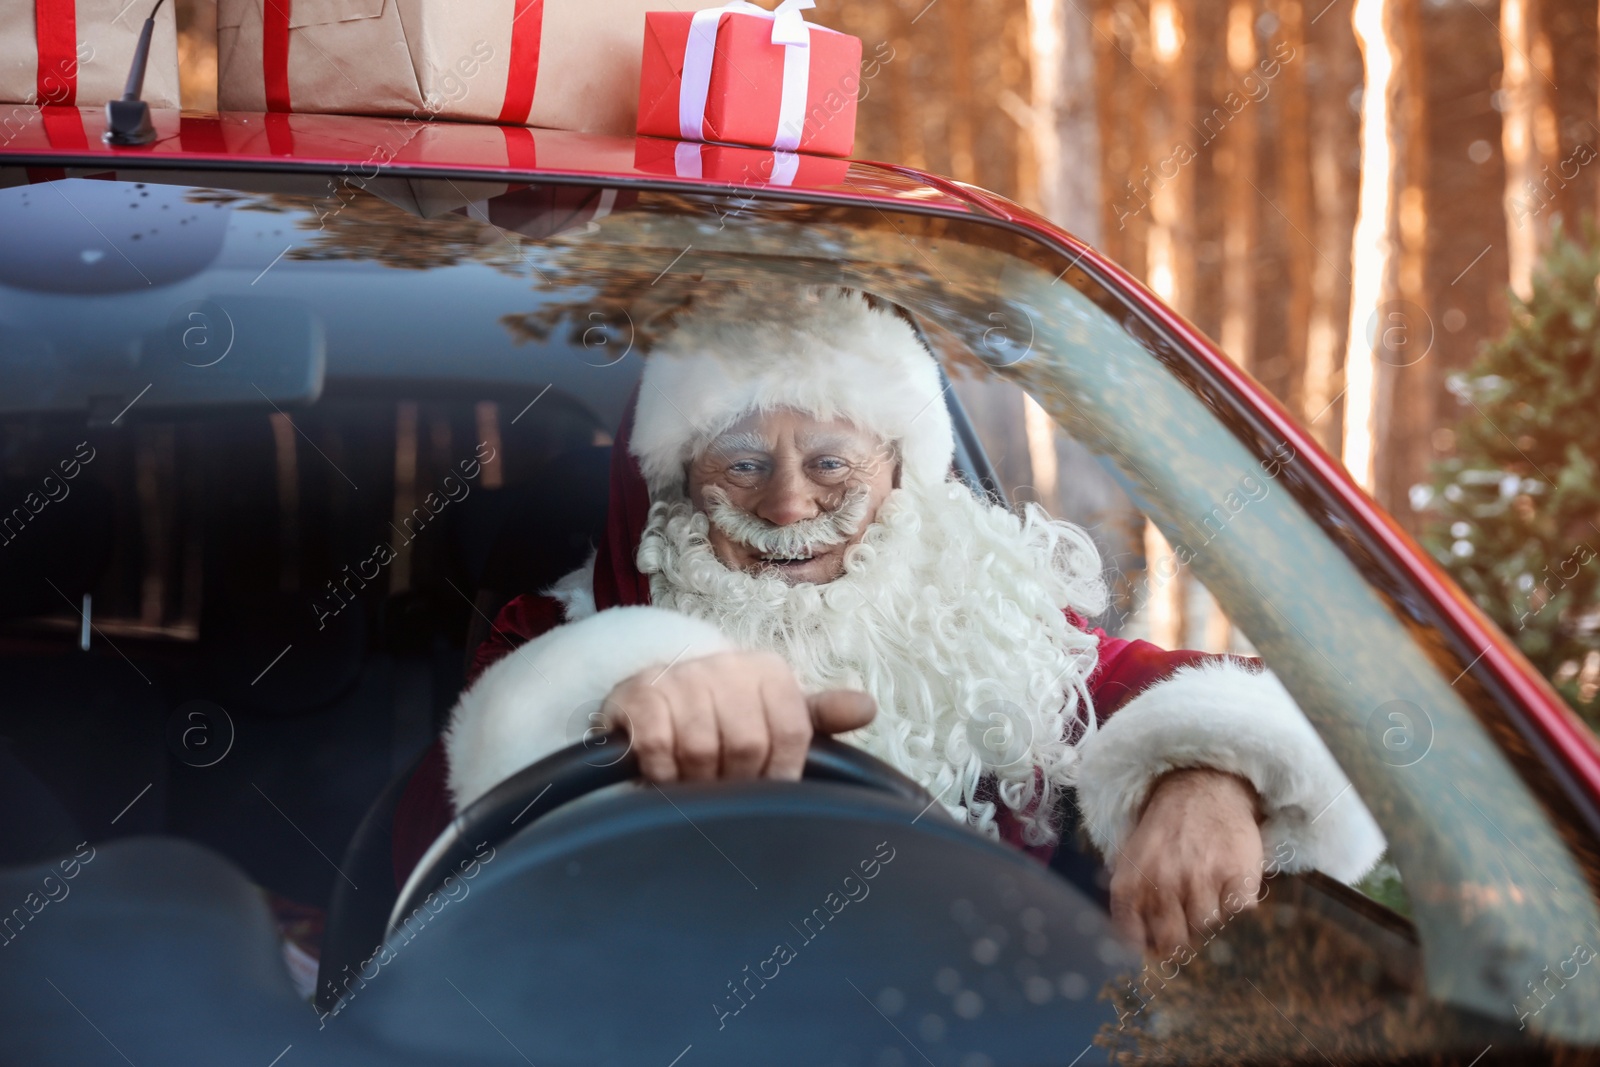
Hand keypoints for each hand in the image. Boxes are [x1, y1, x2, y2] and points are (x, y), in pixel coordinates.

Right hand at [603, 650, 875, 781]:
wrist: (652, 697)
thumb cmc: (723, 715)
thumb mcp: (773, 713)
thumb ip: (818, 717)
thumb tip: (867, 709)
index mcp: (767, 670)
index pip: (792, 732)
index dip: (781, 773)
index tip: (765, 786)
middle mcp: (726, 665)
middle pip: (748, 745)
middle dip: (735, 780)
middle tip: (723, 789)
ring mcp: (680, 677)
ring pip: (702, 749)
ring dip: (696, 781)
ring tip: (692, 783)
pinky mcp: (639, 694)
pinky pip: (659, 746)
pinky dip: (662, 773)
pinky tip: (663, 774)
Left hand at [1109, 767, 1264, 956]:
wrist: (1202, 787)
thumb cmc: (1165, 829)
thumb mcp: (1131, 858)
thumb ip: (1130, 900)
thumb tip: (1137, 945)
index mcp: (1131, 882)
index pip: (1134, 938)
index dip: (1148, 948)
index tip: (1158, 948)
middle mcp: (1163, 883)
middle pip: (1174, 942)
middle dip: (1181, 939)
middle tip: (1188, 922)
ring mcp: (1201, 879)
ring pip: (1207, 926)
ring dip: (1209, 914)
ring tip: (1207, 887)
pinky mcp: (1237, 875)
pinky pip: (1238, 911)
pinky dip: (1236, 902)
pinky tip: (1227, 880)